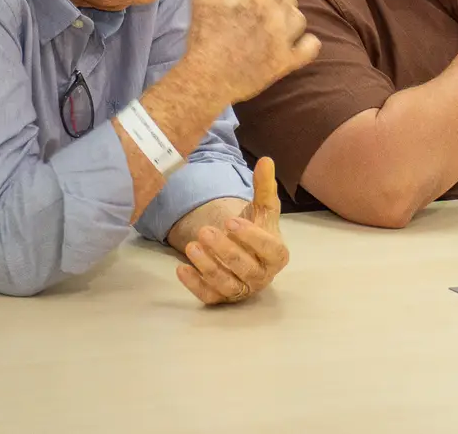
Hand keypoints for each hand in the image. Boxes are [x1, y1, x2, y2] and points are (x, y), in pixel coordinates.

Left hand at [176, 157, 290, 305]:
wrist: (243, 248)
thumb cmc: (256, 227)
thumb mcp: (261, 207)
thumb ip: (264, 186)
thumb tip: (266, 160)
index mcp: (277, 254)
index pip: (270, 249)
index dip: (251, 237)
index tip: (231, 221)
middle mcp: (262, 275)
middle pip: (246, 268)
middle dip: (224, 250)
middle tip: (205, 231)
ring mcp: (242, 288)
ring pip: (227, 284)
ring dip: (208, 267)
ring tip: (190, 246)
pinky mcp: (222, 297)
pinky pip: (209, 296)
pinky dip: (194, 285)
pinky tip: (181, 268)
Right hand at [184, 0, 321, 103]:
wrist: (206, 78)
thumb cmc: (204, 34)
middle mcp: (278, 16)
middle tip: (260, 4)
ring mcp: (286, 40)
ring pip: (299, 18)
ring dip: (289, 17)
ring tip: (273, 22)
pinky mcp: (287, 62)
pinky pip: (311, 47)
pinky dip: (307, 42)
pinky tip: (296, 41)